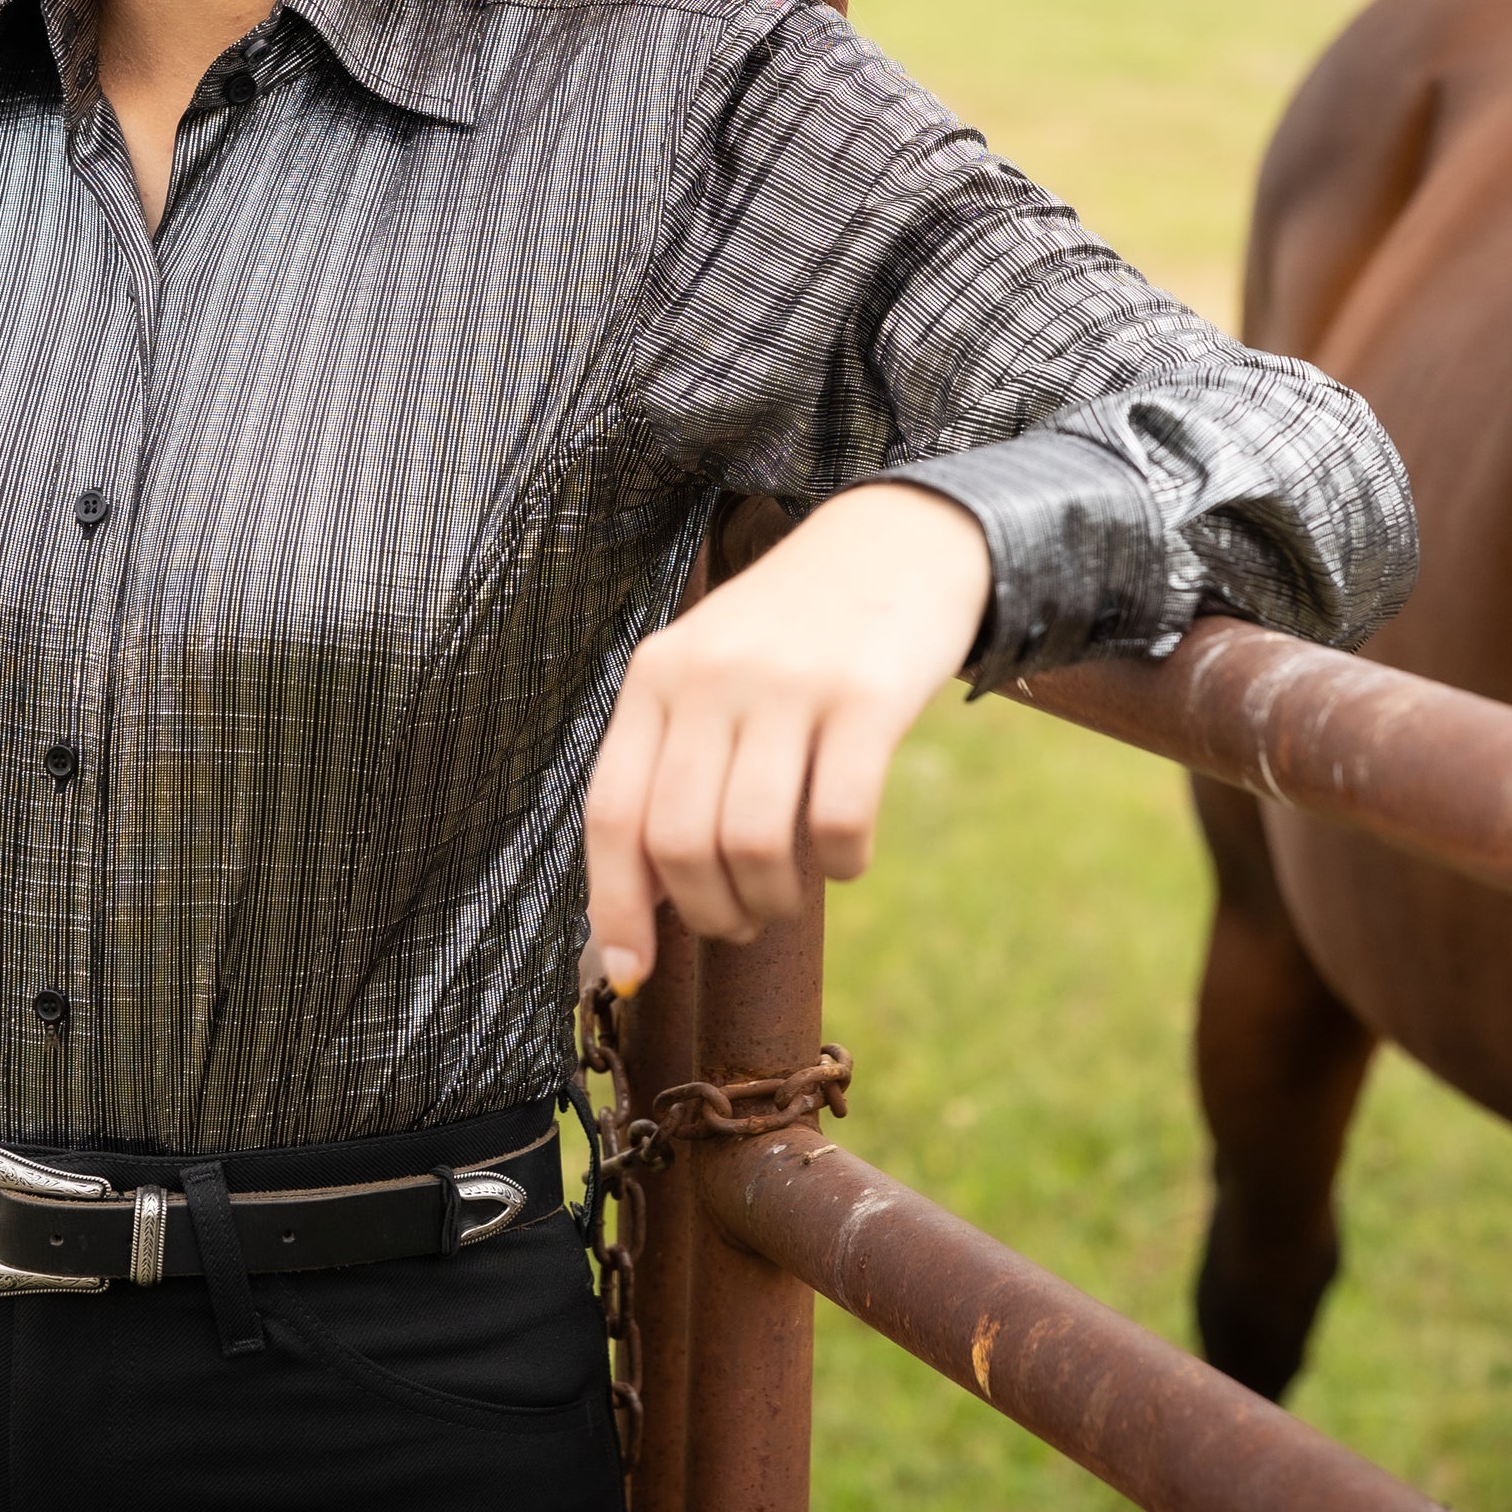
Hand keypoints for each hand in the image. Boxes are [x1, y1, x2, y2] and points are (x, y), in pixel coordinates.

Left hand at [580, 482, 989, 990]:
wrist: (899, 539)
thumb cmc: (795, 636)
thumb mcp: (710, 675)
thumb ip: (671, 769)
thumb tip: (639, 910)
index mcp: (657, 676)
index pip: (613, 813)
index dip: (616, 906)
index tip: (633, 972)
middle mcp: (710, 676)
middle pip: (681, 843)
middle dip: (710, 912)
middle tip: (742, 920)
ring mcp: (787, 683)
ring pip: (754, 844)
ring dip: (773, 899)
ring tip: (790, 894)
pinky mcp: (866, 695)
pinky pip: (838, 820)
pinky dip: (842, 865)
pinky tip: (847, 857)